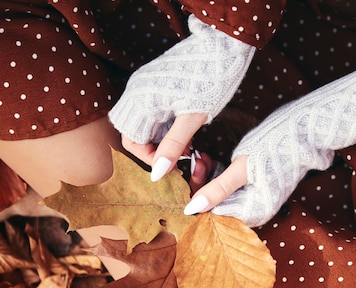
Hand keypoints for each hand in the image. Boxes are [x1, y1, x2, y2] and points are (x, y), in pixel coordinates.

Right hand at [108, 15, 254, 179]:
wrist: (223, 45)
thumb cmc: (211, 79)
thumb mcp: (193, 118)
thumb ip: (173, 146)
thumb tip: (158, 173)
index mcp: (142, 99)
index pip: (132, 141)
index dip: (152, 157)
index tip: (175, 163)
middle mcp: (136, 91)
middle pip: (133, 132)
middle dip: (154, 148)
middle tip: (181, 154)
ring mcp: (144, 84)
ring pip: (143, 123)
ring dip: (161, 138)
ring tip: (187, 144)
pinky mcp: (154, 81)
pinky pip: (150, 110)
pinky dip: (164, 124)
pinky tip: (185, 129)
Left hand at [184, 61, 355, 226]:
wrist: (306, 130)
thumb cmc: (274, 147)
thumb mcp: (242, 167)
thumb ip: (217, 189)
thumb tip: (191, 210)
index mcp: (254, 213)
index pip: (216, 214)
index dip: (199, 195)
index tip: (193, 170)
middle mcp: (258, 211)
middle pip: (219, 205)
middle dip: (204, 184)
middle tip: (198, 159)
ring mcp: (260, 199)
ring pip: (224, 194)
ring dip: (211, 177)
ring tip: (204, 156)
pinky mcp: (260, 187)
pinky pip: (233, 187)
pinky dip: (221, 174)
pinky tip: (213, 160)